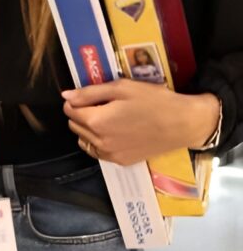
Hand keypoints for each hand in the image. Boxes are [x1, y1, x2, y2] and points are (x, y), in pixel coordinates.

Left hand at [62, 81, 220, 164]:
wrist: (183, 124)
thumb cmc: (153, 101)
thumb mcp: (121, 88)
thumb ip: (89, 93)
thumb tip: (65, 96)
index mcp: (97, 121)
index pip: (69, 110)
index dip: (77, 100)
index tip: (92, 96)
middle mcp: (99, 142)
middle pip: (74, 125)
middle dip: (81, 113)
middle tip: (103, 105)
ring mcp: (110, 155)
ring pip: (83, 139)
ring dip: (88, 128)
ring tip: (109, 118)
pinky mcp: (121, 162)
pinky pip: (97, 152)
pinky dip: (98, 141)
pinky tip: (114, 132)